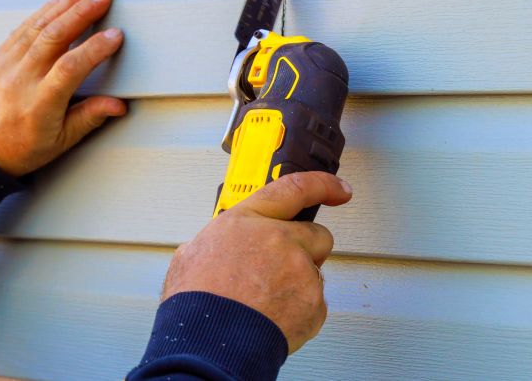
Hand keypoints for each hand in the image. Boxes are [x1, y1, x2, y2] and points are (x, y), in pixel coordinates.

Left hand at [0, 0, 125, 176]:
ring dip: (66, 4)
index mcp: (39, 104)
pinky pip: (23, 27)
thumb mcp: (62, 141)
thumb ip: (90, 118)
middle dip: (81, 13)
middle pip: (53, 38)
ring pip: (38, 26)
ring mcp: (6, 65)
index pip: (70, 68)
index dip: (94, 49)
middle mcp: (20, 80)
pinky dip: (46, 11)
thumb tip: (119, 105)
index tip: (116, 35)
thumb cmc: (23, 147)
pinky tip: (63, 0)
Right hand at [162, 172, 353, 353]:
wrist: (208, 346)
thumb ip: (220, 241)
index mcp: (248, 221)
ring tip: (266, 302)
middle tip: (280, 270)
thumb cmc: (196, 305)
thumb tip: (221, 248)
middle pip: (317, 234)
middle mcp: (279, 238)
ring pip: (315, 272)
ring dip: (299, 284)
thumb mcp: (192, 255)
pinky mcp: (313, 301)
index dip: (324, 185)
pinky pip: (315, 303)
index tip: (339, 188)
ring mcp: (300, 269)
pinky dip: (300, 312)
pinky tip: (274, 318)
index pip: (295, 188)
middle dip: (306, 249)